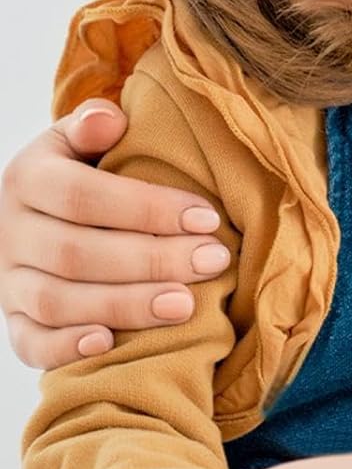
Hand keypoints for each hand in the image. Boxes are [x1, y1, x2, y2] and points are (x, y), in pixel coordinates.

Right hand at [0, 99, 226, 368]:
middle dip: (151, 259)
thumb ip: (92, 127)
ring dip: (124, 305)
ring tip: (185, 304)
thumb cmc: (84, 176)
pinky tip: (110, 343)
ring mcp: (9, 281)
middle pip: (76, 253)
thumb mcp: (79, 143)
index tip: (208, 217)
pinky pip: (30, 342)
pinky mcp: (15, 321)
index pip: (82, 196)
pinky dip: (66, 348)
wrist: (39, 216)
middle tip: (213, 260)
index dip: (147, 208)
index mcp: (28, 180)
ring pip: (57, 301)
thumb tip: (109, 120)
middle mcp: (11, 232)